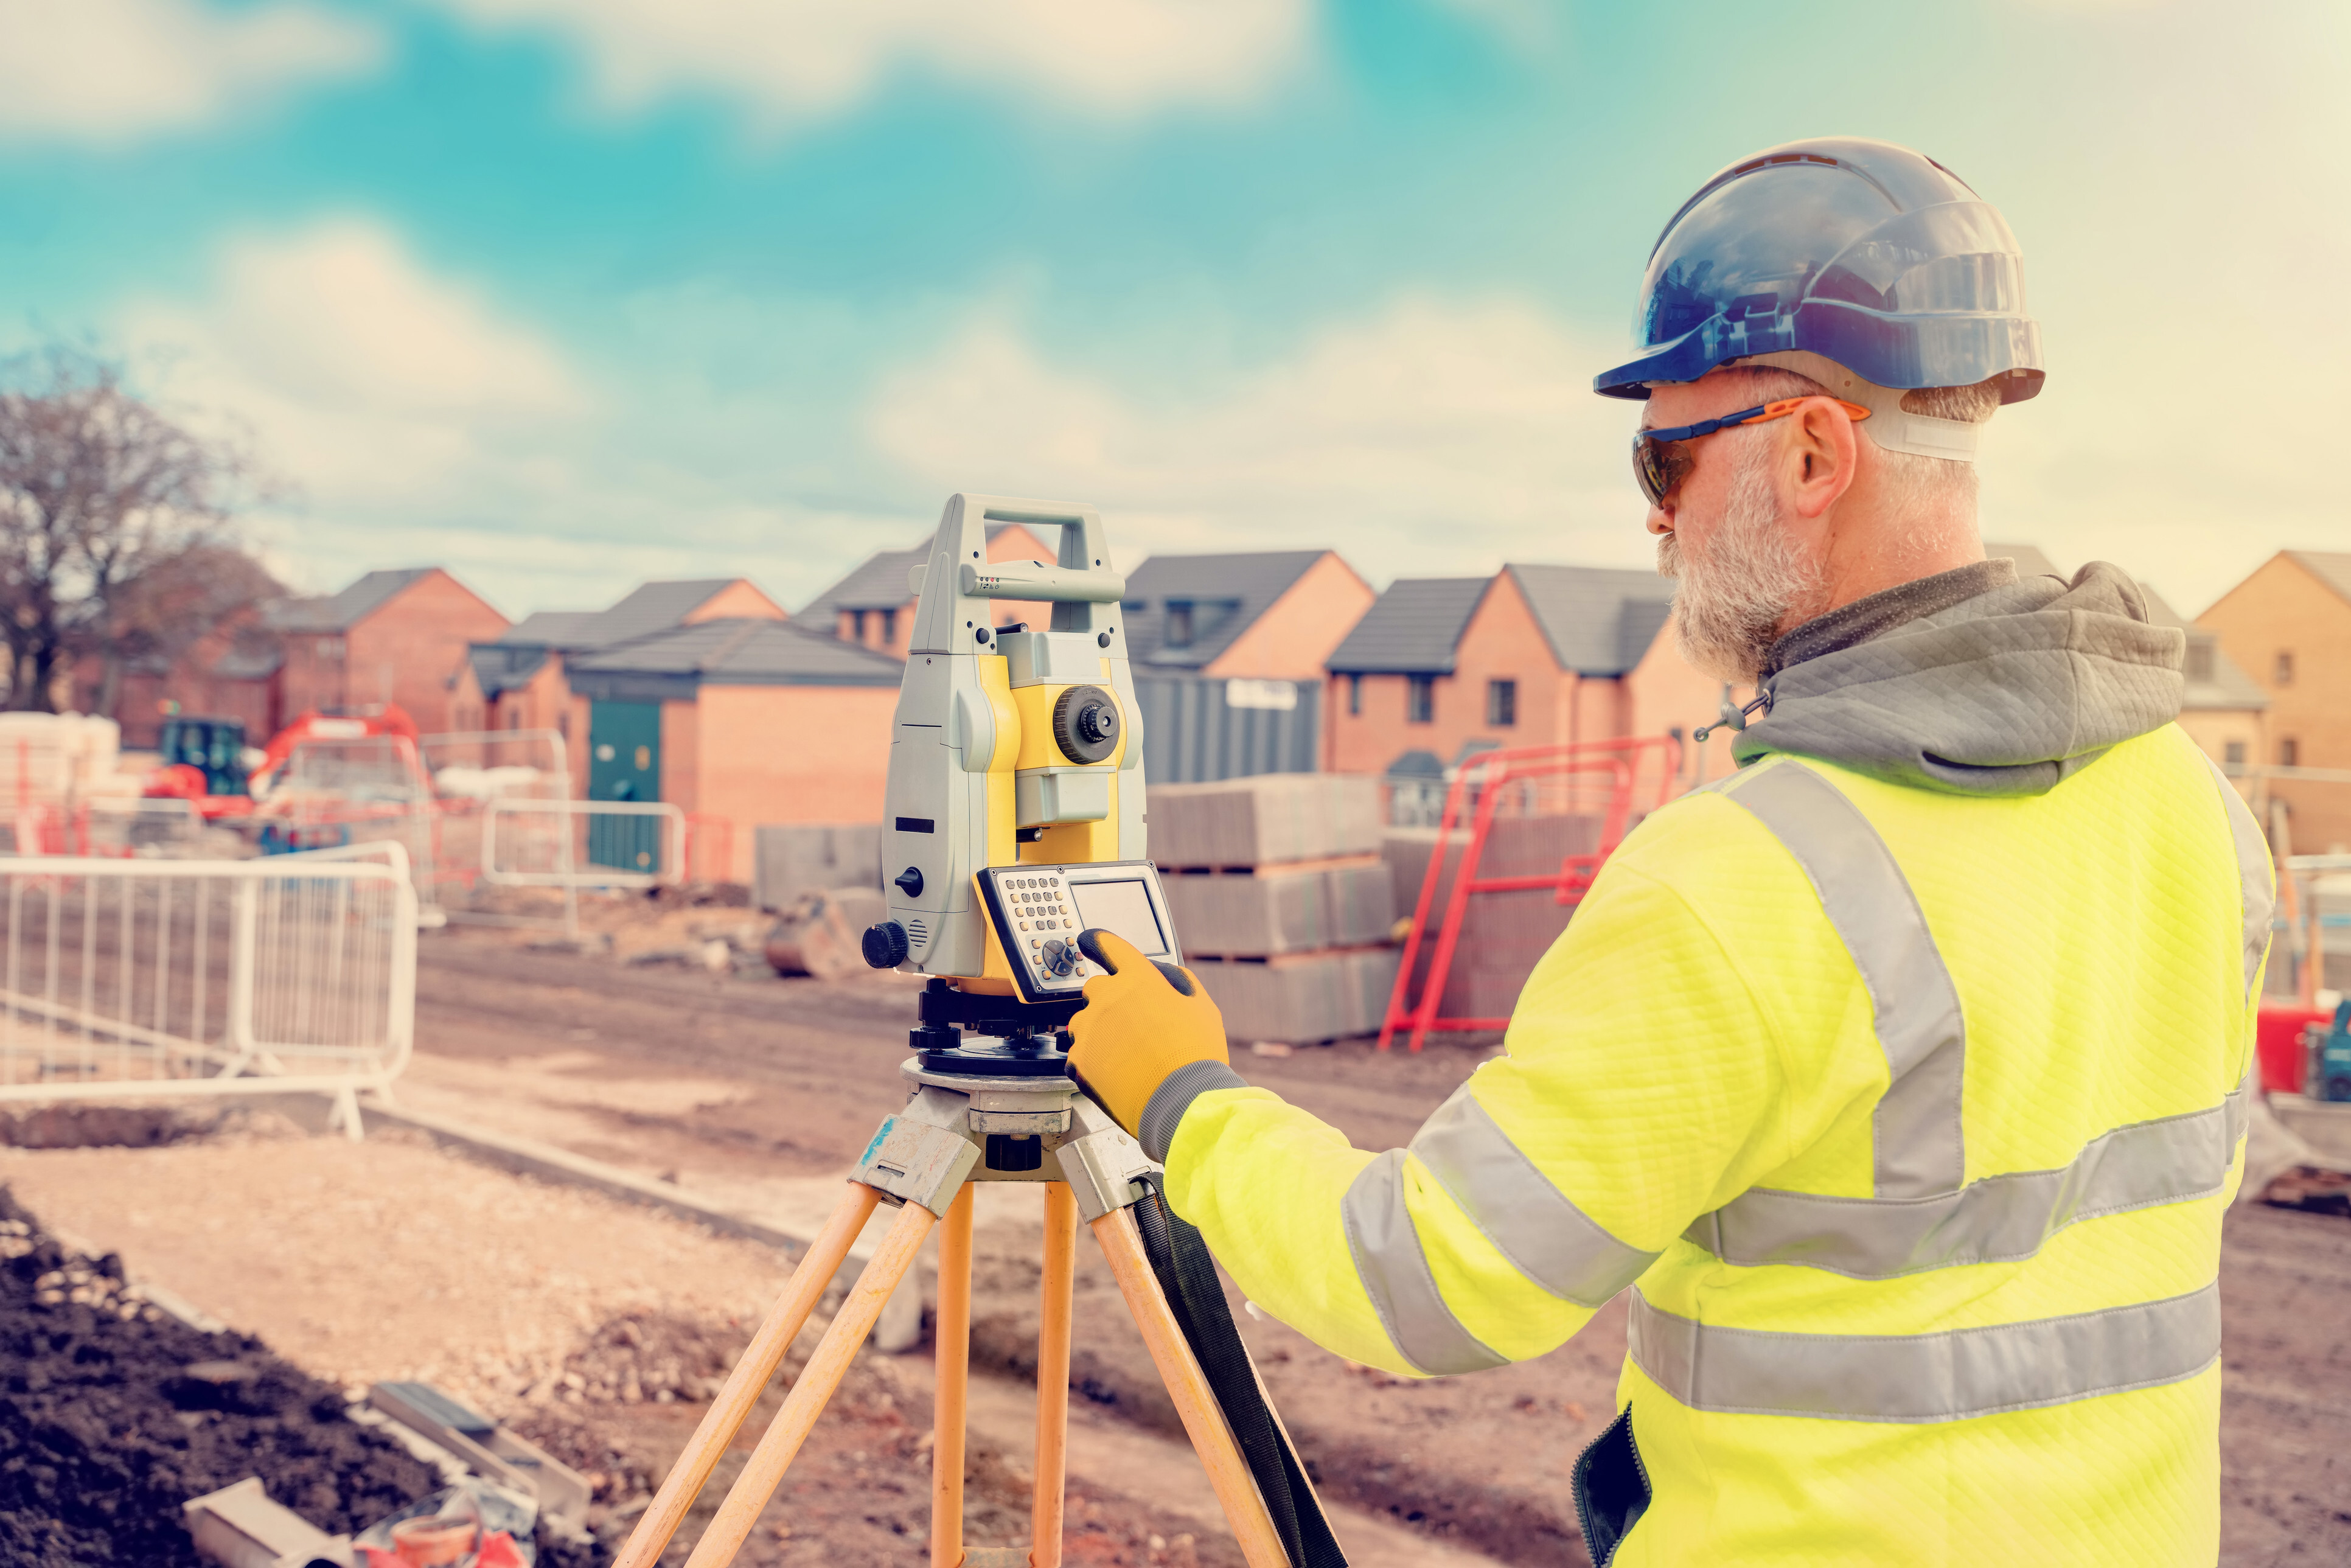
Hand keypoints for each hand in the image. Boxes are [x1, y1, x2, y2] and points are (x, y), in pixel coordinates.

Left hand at [1065, 930, 1227, 1136]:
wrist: (1181, 1103)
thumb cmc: (1196, 1056)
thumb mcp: (1201, 1007)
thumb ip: (1177, 982)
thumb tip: (1161, 975)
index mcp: (1138, 978)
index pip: (1107, 945)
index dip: (1097, 941)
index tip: (1088, 941)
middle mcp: (1107, 997)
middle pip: (1095, 988)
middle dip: (1109, 1001)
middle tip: (1131, 1026)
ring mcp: (1089, 1029)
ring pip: (1083, 1022)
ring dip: (1098, 1031)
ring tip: (1126, 1055)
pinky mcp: (1078, 1060)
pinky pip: (1079, 1054)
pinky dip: (1093, 1061)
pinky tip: (1116, 1073)